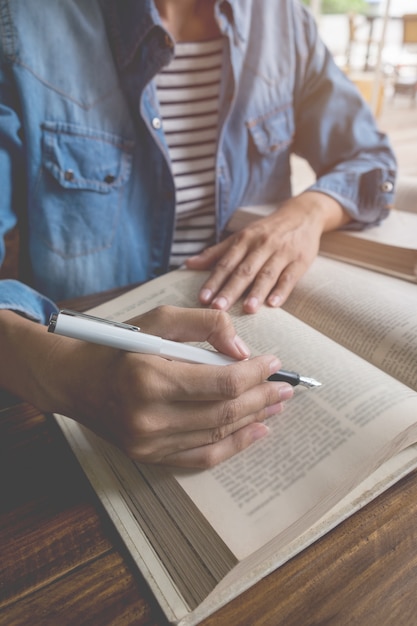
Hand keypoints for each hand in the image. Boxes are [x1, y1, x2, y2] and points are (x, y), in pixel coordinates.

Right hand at [0, 307, 293, 467]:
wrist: (74, 380)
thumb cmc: (118, 346)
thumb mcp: (158, 319)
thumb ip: (204, 324)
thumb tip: (242, 349)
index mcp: (151, 378)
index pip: (223, 382)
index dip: (256, 373)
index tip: (273, 363)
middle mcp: (150, 417)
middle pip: (226, 412)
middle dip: (262, 397)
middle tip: (285, 387)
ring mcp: (149, 443)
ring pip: (218, 435)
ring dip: (254, 420)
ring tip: (276, 406)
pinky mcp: (149, 456)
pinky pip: (201, 457)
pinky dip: (233, 445)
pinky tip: (255, 432)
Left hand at [186, 191, 350, 311]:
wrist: (302, 215)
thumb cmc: (267, 230)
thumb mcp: (241, 237)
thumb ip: (216, 253)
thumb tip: (189, 264)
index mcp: (244, 240)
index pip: (226, 263)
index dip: (214, 281)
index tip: (203, 298)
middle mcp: (261, 245)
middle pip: (244, 270)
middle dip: (231, 290)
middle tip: (219, 308)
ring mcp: (282, 253)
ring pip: (266, 274)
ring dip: (256, 292)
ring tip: (247, 309)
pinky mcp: (300, 261)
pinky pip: (289, 277)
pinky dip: (282, 290)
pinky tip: (274, 304)